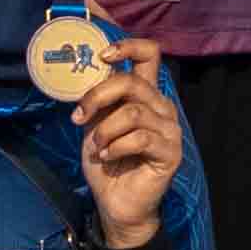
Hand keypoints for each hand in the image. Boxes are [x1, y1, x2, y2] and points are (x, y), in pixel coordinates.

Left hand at [74, 34, 185, 249]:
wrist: (116, 202)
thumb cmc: (107, 161)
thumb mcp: (95, 124)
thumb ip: (98, 101)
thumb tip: (85, 76)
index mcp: (146, 94)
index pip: (150, 54)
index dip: (128, 46)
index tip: (103, 56)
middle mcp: (162, 106)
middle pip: (132, 82)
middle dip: (98, 97)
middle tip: (79, 117)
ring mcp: (170, 129)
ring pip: (132, 112)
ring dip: (105, 130)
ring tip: (97, 147)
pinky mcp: (171, 151)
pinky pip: (140, 138)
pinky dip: (115, 147)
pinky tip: (108, 157)